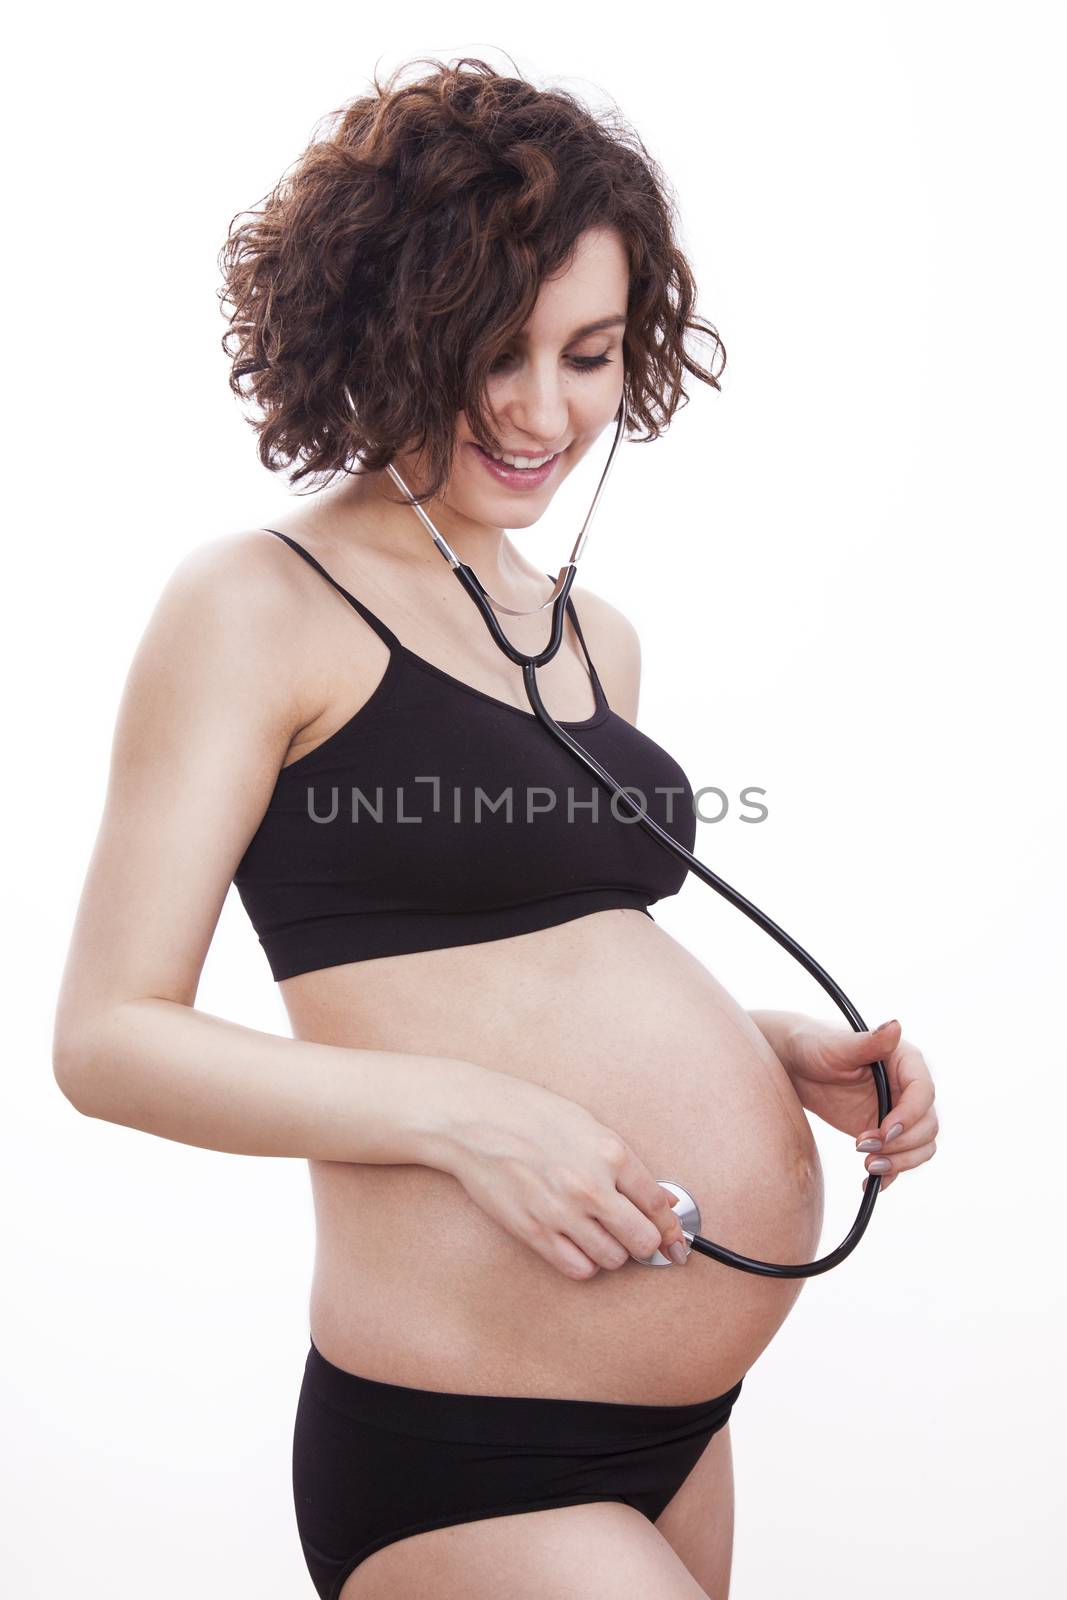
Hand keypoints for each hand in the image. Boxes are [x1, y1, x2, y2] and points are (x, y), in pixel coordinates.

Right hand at [434, 1066, 689, 1277]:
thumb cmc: (530, 1114)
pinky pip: (578, 1269)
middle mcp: (592, 1187)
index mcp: (611, 1153)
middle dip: (644, 1241)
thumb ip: (623, 1163)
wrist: (476, 1119)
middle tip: (635, 1235)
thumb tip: (656, 1197)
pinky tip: (576, 1244)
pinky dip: (584, 1263)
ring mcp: (563, 1213)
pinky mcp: (535, 1232)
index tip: (675, 1240)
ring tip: (598, 1233)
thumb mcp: (587, 1125)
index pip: (659, 1205)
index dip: (671, 1227)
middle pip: (643, 1240)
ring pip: (613, 1259)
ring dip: (612, 1251)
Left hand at [785, 1018, 938, 1192]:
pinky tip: (868, 1183)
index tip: (884, 1130)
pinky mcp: (885, 1133)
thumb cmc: (815, 1046)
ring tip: (868, 1166)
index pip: (924, 1092)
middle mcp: (908, 1088)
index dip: (910, 1115)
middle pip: (928, 1125)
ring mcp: (898, 1113)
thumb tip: (896, 1026)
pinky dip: (891, 1175)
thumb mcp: (837, 1046)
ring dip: (900, 1162)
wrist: (795, 1066)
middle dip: (901, 1143)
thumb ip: (868, 1042)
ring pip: (921, 1146)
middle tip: (863, 1148)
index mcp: (904, 1062)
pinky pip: (901, 1159)